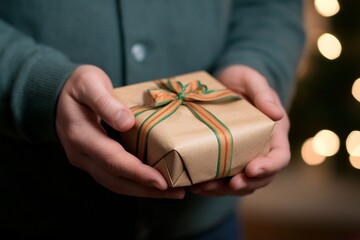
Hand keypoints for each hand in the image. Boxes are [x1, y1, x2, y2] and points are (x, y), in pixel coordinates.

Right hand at [56, 65, 184, 198]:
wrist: (58, 94)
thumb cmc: (78, 85)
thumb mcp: (89, 83)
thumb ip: (105, 102)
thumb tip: (126, 122)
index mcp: (80, 134)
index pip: (111, 159)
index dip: (137, 172)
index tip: (161, 181)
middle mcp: (81, 154)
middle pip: (115, 180)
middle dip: (146, 189)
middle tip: (176, 192)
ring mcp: (86, 160)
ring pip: (115, 183)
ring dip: (143, 190)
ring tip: (172, 192)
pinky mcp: (94, 161)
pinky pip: (115, 177)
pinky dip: (135, 183)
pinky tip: (154, 183)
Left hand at [190, 65, 290, 195]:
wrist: (224, 83)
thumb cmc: (241, 79)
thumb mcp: (252, 80)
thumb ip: (263, 94)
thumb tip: (277, 115)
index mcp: (274, 133)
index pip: (279, 157)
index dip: (269, 167)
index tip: (251, 169)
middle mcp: (261, 149)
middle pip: (260, 177)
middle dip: (245, 184)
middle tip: (228, 184)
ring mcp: (243, 156)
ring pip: (240, 182)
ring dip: (224, 190)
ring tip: (204, 188)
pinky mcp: (225, 158)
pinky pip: (222, 178)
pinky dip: (211, 185)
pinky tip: (196, 185)